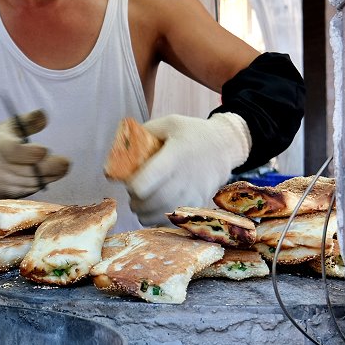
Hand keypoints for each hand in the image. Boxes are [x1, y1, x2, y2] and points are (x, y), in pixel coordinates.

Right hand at [0, 109, 69, 198]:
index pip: (17, 152)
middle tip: (66, 163)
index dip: (34, 153)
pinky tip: (48, 177)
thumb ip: (28, 121)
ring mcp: (0, 183)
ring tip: (61, 169)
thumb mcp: (10, 126)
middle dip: (51, 167)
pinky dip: (40, 184)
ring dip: (49, 177)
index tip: (46, 149)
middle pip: (29, 170)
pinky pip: (27, 191)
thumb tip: (44, 116)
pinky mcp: (4, 195)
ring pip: (31, 183)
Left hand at [126, 112, 250, 224]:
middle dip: (136, 202)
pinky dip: (160, 219)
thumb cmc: (191, 133)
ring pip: (160, 215)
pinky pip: (173, 221)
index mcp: (175, 155)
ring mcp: (194, 193)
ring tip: (143, 203)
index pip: (147, 181)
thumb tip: (120, 149)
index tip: (129, 182)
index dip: (133, 186)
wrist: (224, 147)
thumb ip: (143, 133)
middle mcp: (186, 177)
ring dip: (145, 213)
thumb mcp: (168, 123)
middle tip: (134, 196)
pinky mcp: (198, 204)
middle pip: (151, 202)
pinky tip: (157, 209)